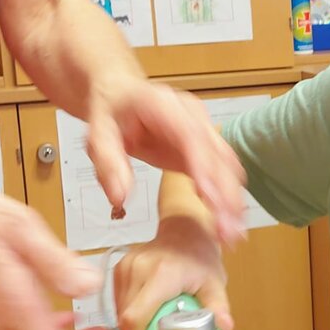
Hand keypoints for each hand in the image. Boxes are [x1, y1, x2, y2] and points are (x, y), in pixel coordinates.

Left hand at [85, 80, 245, 243]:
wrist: (120, 94)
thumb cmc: (110, 112)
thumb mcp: (97, 136)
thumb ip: (109, 165)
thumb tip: (121, 197)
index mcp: (164, 105)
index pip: (191, 137)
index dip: (205, 168)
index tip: (211, 199)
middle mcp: (191, 115)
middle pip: (218, 155)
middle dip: (226, 195)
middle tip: (227, 231)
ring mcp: (202, 129)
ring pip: (227, 165)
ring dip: (232, 200)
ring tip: (232, 234)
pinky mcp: (204, 147)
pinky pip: (223, 171)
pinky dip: (228, 196)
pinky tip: (229, 220)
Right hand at [112, 216, 232, 329]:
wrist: (185, 229)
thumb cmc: (201, 256)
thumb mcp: (214, 282)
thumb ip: (217, 306)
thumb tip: (225, 328)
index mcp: (161, 274)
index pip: (135, 318)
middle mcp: (138, 269)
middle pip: (125, 318)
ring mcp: (126, 267)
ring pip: (119, 311)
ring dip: (131, 323)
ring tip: (151, 325)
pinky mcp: (119, 268)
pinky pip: (118, 300)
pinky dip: (129, 311)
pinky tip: (145, 311)